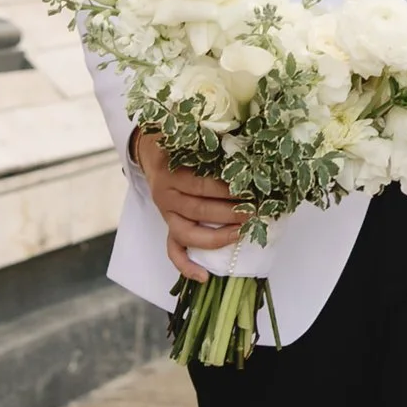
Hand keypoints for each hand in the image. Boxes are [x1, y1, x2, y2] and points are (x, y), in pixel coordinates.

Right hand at [133, 127, 246, 284]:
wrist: (149, 150)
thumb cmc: (177, 140)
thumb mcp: (186, 131)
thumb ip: (206, 132)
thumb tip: (239, 129)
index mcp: (170, 170)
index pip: (201, 184)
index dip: (226, 189)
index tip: (251, 188)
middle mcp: (166, 194)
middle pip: (200, 209)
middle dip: (231, 212)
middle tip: (258, 210)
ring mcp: (165, 213)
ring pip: (189, 232)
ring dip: (219, 236)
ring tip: (244, 232)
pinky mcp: (167, 226)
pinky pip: (173, 251)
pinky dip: (186, 266)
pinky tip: (204, 277)